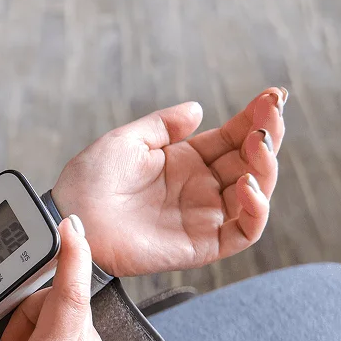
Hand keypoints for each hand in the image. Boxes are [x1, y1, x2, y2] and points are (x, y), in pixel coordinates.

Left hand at [51, 87, 285, 276]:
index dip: (255, 117)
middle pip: (251, 162)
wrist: (68, 216)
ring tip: (257, 143)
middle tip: (270, 114)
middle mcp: (200, 188)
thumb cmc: (88, 181)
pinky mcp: (201, 245)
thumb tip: (197, 109)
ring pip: (256, 195)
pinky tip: (247, 185)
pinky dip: (256, 211)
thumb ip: (162, 126)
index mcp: (185, 161)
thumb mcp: (125, 141)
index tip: (272, 95)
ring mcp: (203, 217)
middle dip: (267, 135)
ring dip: (265, 168)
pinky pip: (243, 232)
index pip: (233, 138)